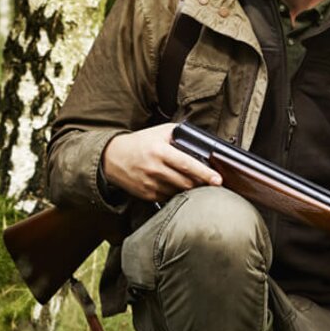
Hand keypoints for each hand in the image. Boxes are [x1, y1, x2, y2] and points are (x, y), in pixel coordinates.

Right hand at [101, 123, 221, 201]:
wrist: (111, 157)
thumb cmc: (138, 143)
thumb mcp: (158, 132)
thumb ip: (179, 134)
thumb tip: (201, 142)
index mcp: (159, 151)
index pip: (186, 165)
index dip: (204, 173)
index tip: (218, 179)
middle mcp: (154, 168)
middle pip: (186, 182)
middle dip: (201, 183)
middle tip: (210, 182)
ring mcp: (150, 184)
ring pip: (179, 192)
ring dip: (189, 189)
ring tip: (193, 183)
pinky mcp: (146, 195)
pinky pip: (169, 198)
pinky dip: (176, 193)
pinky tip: (176, 186)